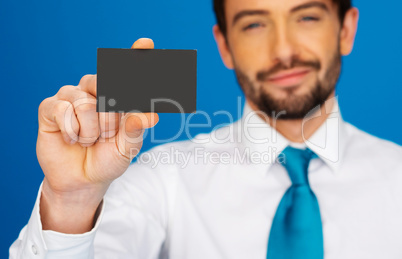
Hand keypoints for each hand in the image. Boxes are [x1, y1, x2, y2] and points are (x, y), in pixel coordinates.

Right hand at [37, 38, 157, 232]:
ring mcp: (71, 97)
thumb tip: (151, 115)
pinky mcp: (50, 107)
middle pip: (104, 84)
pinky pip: (62, 109)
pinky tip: (72, 139)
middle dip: (110, 116)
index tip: (146, 44)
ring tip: (89, 140)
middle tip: (107, 134)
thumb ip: (136, 129)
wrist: (84, 181)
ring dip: (91, 129)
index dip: (136, 57)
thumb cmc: (108, 159)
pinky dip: (72, 131)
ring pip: (84, 102)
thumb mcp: (128, 147)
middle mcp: (94, 91)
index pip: (125, 72)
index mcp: (116, 97)